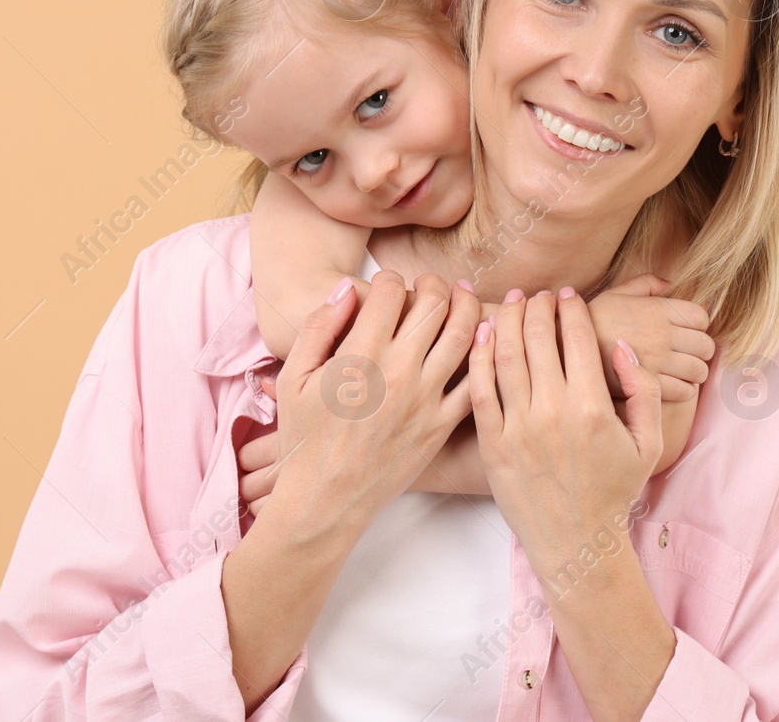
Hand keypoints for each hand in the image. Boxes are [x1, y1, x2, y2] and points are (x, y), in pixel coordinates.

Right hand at [252, 270, 476, 530]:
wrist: (326, 499)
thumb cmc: (305, 438)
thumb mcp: (293, 377)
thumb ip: (318, 326)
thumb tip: (347, 288)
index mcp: (359, 357)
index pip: (390, 293)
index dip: (391, 279)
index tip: (390, 283)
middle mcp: (397, 372)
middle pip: (433, 305)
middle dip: (433, 284)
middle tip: (429, 284)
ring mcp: (424, 399)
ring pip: (462, 334)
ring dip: (465, 306)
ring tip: (460, 297)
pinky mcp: (441, 424)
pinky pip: (476, 381)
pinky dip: (484, 353)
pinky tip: (481, 338)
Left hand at [469, 288, 662, 579]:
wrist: (575, 541)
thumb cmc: (613, 490)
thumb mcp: (648, 441)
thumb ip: (644, 389)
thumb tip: (623, 347)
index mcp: (593, 407)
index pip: (578, 337)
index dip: (572, 307)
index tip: (569, 294)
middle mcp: (553, 412)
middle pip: (539, 337)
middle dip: (538, 305)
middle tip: (538, 294)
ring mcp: (518, 428)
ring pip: (506, 356)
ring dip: (507, 320)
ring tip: (511, 303)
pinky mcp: (492, 444)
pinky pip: (480, 389)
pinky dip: (479, 356)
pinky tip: (481, 334)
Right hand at [589, 274, 712, 402]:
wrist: (565, 349)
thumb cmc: (591, 321)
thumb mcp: (615, 293)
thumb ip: (645, 283)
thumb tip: (670, 283)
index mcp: (657, 309)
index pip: (701, 317)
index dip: (698, 326)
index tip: (686, 332)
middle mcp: (662, 334)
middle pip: (705, 345)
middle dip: (701, 351)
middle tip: (687, 354)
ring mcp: (657, 360)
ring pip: (699, 370)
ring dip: (695, 372)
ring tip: (682, 372)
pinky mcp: (649, 384)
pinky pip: (685, 391)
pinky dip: (684, 390)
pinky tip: (672, 386)